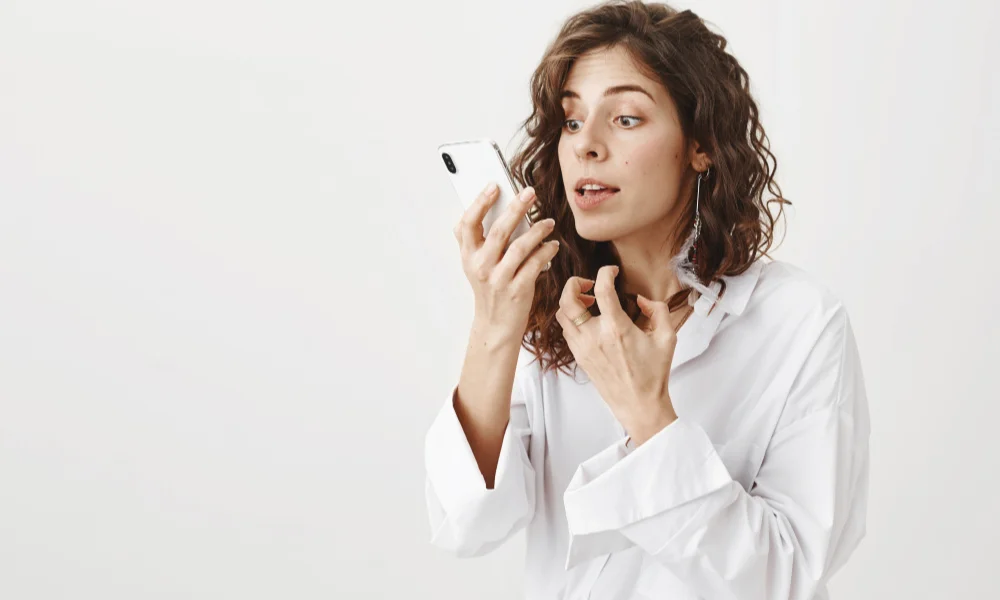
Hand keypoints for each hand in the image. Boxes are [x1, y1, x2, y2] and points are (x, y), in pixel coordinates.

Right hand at [454, 183, 560, 343]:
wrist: (495, 325)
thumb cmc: (489, 290)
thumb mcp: (474, 265)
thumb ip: (476, 239)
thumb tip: (488, 207)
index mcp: (468, 256)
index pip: (468, 224)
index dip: (480, 202)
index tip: (494, 186)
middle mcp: (481, 267)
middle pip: (499, 231)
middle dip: (516, 208)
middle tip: (530, 193)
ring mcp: (499, 280)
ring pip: (520, 247)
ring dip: (537, 231)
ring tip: (548, 222)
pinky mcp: (517, 291)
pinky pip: (535, 265)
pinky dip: (546, 252)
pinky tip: (552, 245)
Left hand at [554, 265, 688, 445]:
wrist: (639, 405)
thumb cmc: (654, 373)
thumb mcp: (668, 337)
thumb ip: (658, 310)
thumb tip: (640, 299)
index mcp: (616, 329)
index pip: (602, 289)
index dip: (605, 272)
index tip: (612, 271)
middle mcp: (594, 337)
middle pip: (567, 299)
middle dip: (574, 283)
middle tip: (590, 284)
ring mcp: (582, 347)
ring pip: (562, 314)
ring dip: (571, 301)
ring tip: (589, 301)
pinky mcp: (579, 356)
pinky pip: (566, 330)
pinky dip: (571, 317)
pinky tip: (588, 319)